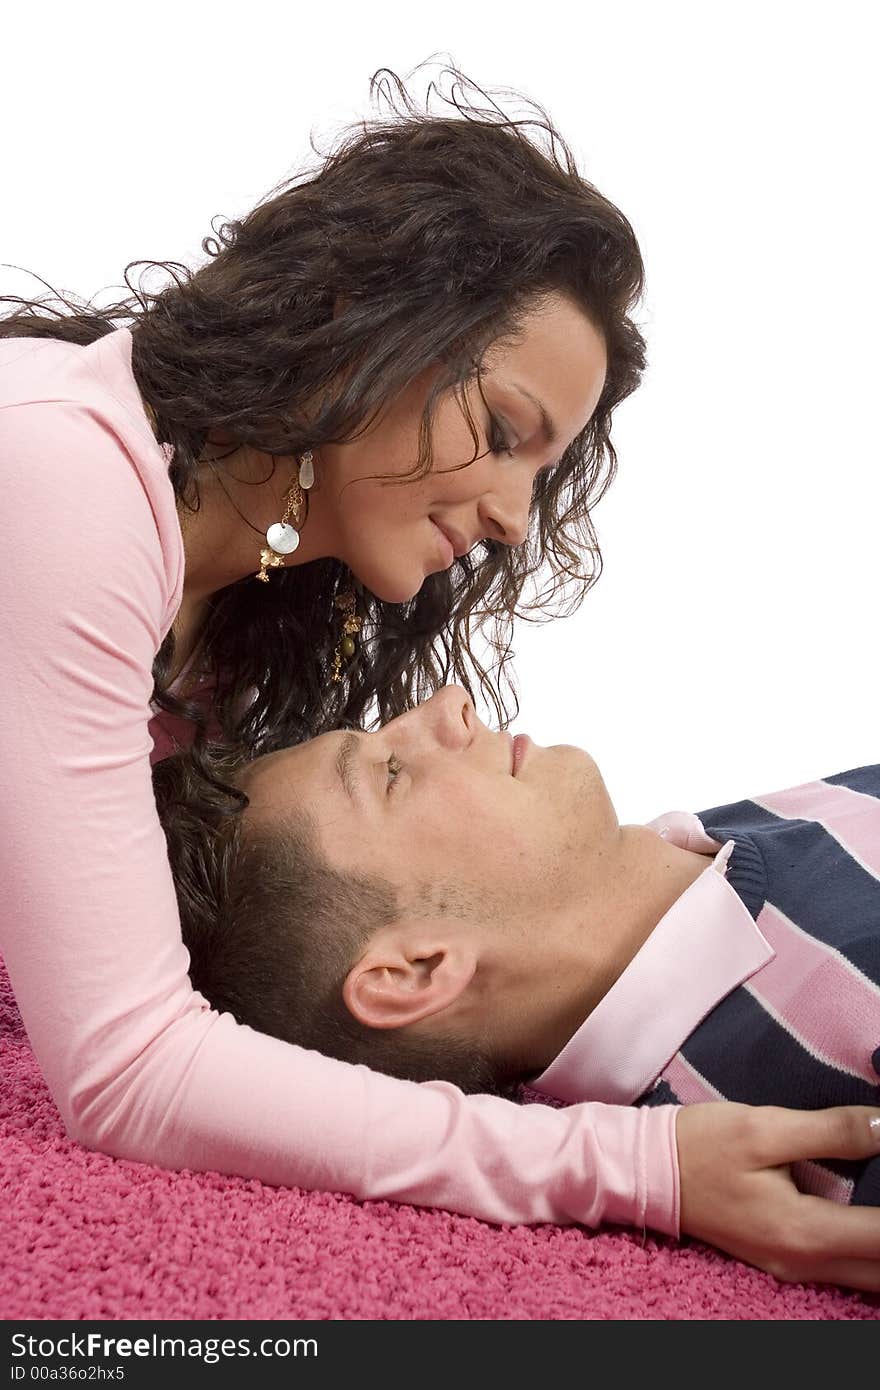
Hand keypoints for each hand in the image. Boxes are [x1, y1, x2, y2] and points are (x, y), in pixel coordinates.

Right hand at [675, 1103, 879, 1289]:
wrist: (647, 1170)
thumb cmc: (701, 1145)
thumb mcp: (764, 1126)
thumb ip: (831, 1131)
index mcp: (803, 1231)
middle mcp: (804, 1263)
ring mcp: (793, 1268)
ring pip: (870, 1277)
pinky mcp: (784, 1259)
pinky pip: (848, 1270)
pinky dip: (871, 1252)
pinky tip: (873, 1220)